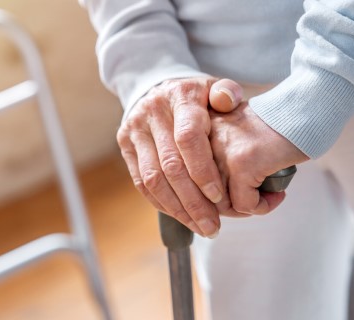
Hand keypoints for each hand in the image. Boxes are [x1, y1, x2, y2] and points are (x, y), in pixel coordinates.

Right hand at [117, 77, 222, 237]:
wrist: (159, 87)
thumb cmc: (197, 96)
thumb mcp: (215, 88)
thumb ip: (227, 93)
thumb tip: (227, 101)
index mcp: (180, 97)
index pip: (188, 138)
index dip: (203, 171)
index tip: (218, 197)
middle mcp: (152, 112)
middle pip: (170, 166)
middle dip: (193, 201)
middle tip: (213, 226)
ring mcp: (135, 129)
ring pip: (153, 179)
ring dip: (177, 209)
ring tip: (200, 227)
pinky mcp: (125, 145)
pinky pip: (141, 182)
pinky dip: (161, 203)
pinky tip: (181, 217)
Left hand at [208, 81, 308, 215]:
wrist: (302, 109)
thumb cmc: (273, 126)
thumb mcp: (235, 138)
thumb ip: (220, 161)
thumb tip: (216, 202)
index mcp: (199, 133)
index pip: (193, 179)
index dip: (216, 194)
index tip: (238, 195)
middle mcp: (205, 141)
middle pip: (204, 194)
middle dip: (232, 206)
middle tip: (255, 201)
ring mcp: (223, 152)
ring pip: (223, 203)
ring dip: (248, 208)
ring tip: (267, 198)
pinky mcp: (243, 163)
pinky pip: (245, 204)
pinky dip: (263, 206)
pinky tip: (278, 195)